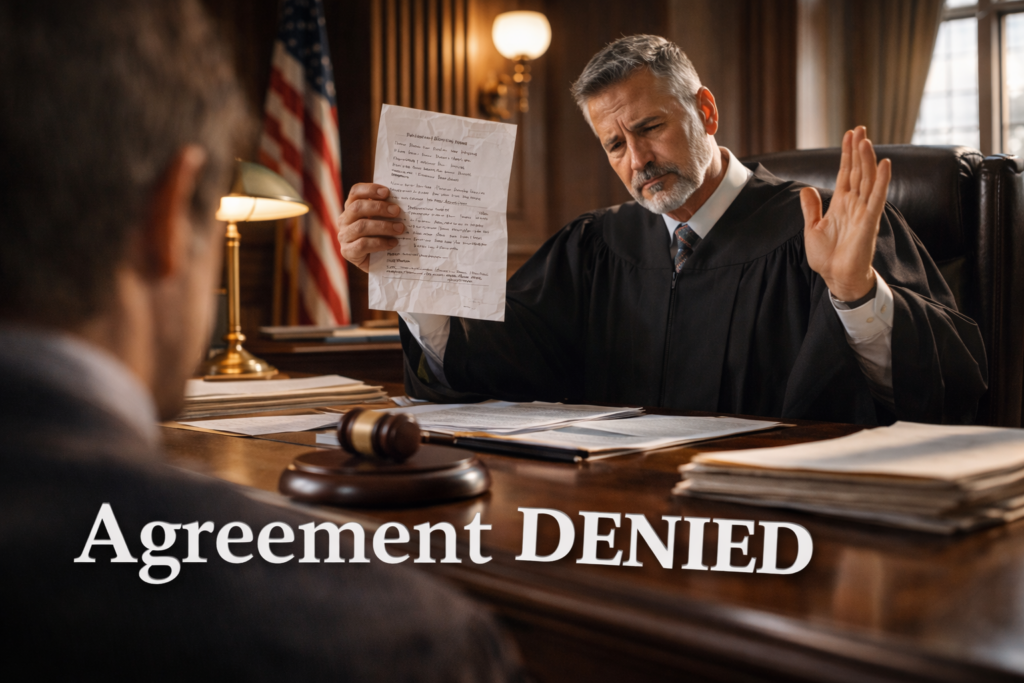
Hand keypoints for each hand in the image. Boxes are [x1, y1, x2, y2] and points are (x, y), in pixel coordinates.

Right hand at [337, 183, 404, 272]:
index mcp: (352, 207)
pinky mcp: (347, 252)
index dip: (370, 189)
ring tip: (400, 229)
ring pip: (361, 227)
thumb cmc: (384, 236)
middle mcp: (344, 220)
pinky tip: (393, 243)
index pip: (355, 192)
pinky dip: (380, 243)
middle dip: (379, 208)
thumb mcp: (384, 220)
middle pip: (357, 208)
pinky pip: (362, 244)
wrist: (381, 263)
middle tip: (397, 211)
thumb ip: (387, 210)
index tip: (387, 192)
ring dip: (383, 226)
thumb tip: (401, 201)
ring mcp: (344, 236)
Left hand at [800, 126, 891, 301]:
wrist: (836, 277)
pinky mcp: (870, 221)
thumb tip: (806, 188)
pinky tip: (885, 164)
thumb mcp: (812, 228)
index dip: (846, 154)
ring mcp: (864, 211)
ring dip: (867, 159)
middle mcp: (855, 204)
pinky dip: (881, 181)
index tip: (849, 134)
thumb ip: (811, 208)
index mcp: (841, 204)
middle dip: (858, 150)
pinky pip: (877, 197)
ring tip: (865, 139)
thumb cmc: (827, 257)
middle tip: (859, 128)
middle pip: (858, 171)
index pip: (845, 173)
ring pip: (868, 179)